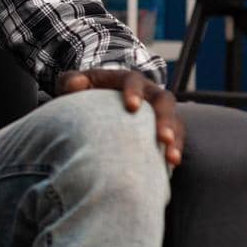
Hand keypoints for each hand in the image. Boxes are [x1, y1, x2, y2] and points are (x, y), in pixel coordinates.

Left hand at [55, 68, 184, 167]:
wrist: (97, 101)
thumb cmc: (85, 92)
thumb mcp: (74, 83)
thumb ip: (70, 81)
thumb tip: (75, 84)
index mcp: (127, 79)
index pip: (134, 81)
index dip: (134, 92)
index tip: (131, 107)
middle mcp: (149, 93)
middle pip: (164, 101)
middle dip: (165, 119)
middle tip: (162, 138)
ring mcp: (159, 111)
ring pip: (175, 122)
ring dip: (175, 140)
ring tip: (171, 159)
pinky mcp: (162, 128)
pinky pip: (175, 139)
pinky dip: (174, 151)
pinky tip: (169, 168)